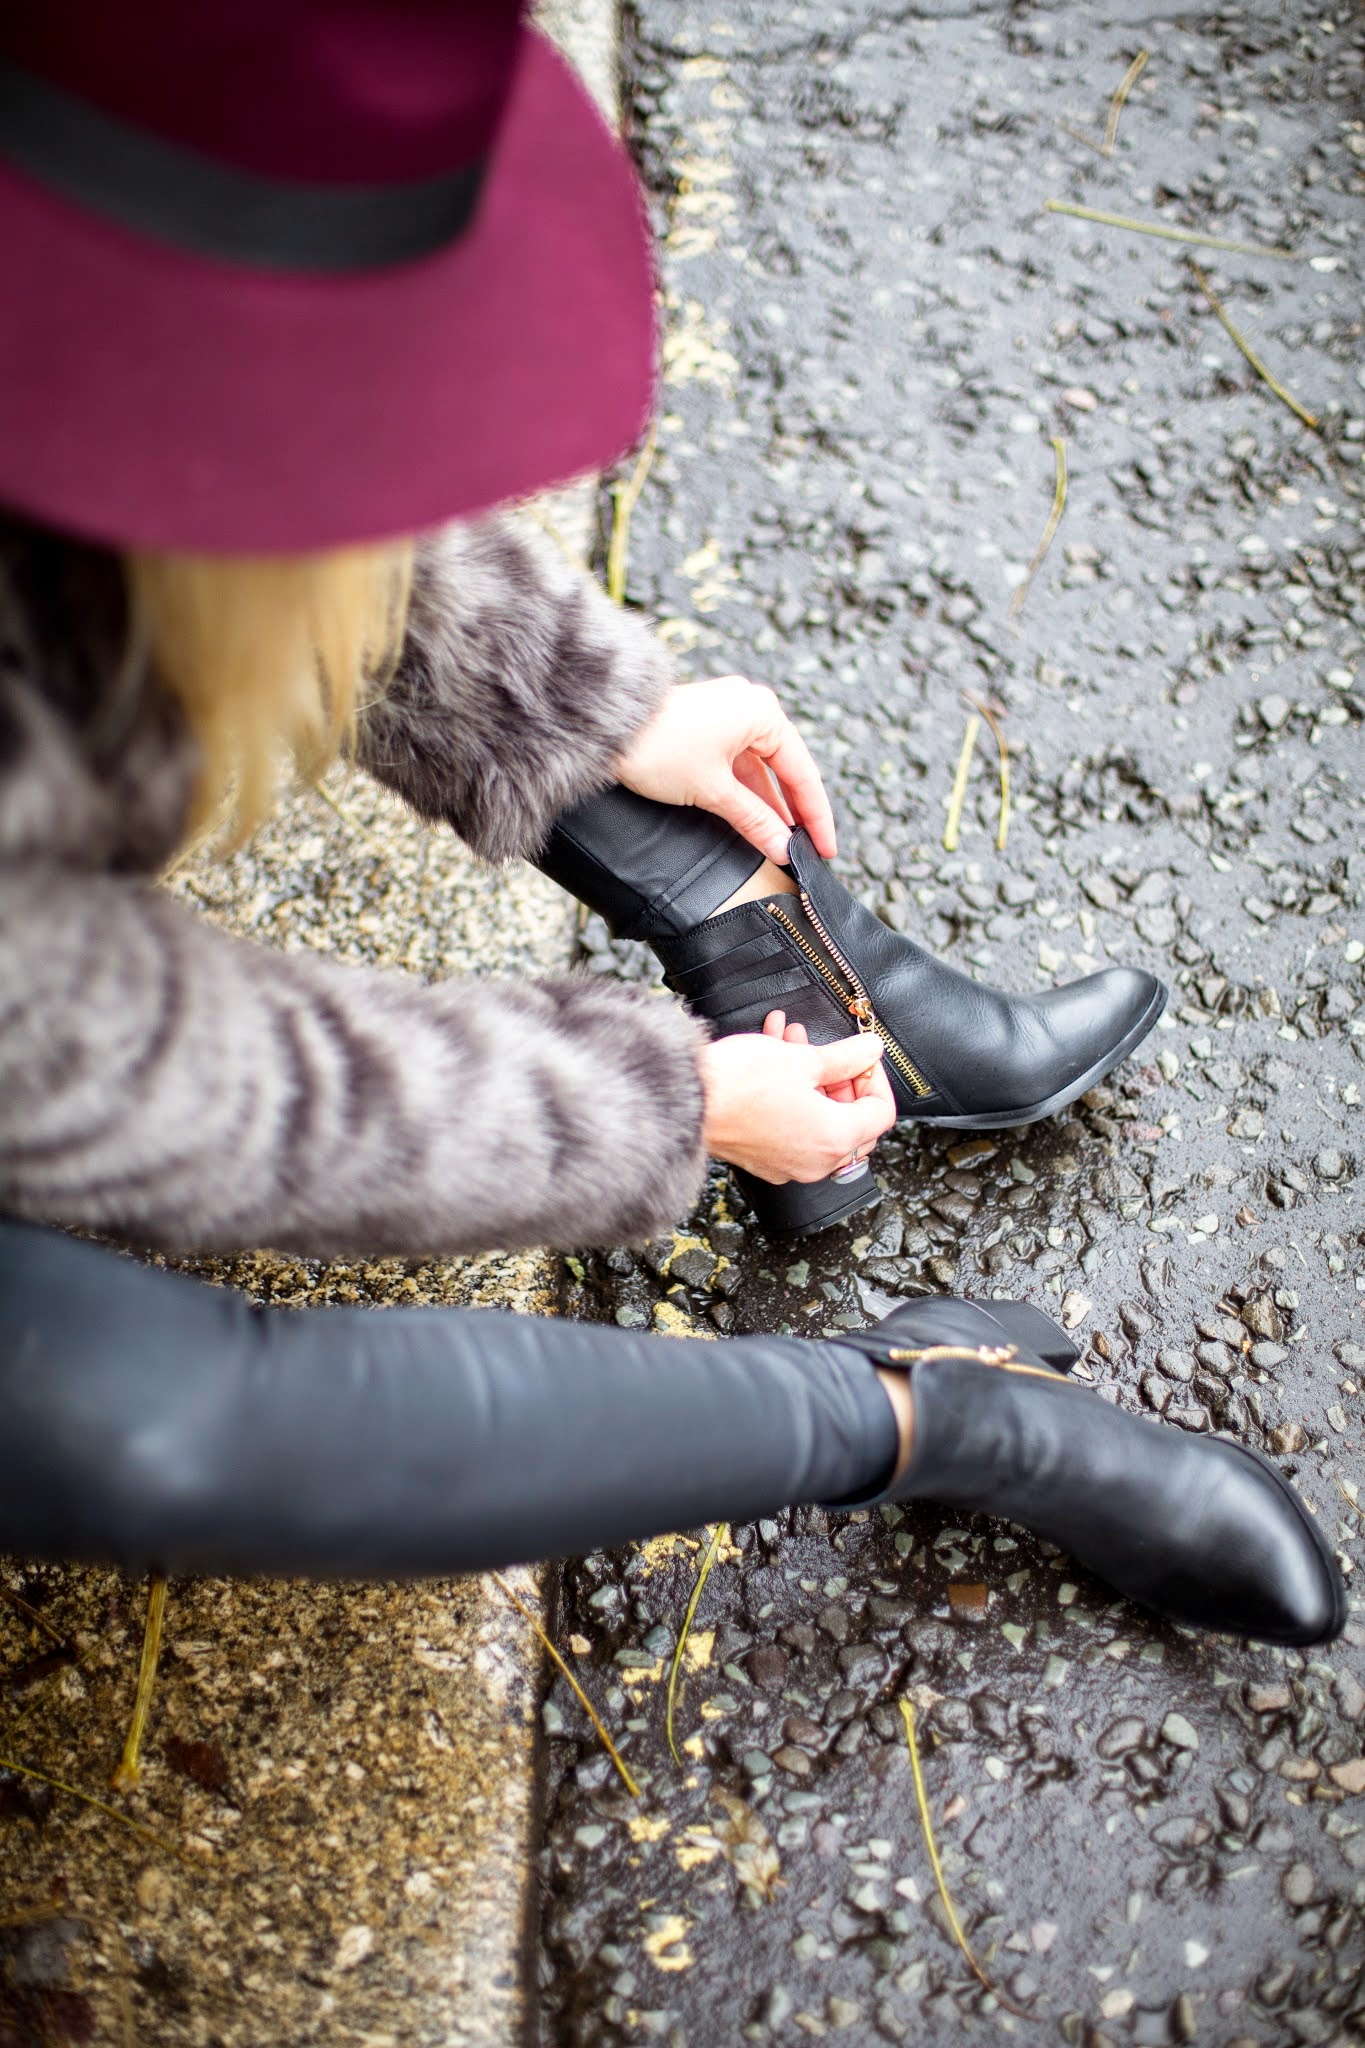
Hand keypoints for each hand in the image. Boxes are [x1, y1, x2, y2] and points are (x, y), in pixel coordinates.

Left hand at [616, 676, 835, 864]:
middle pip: (785, 770)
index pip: (802, 774)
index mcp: (764, 714)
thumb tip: (783, 850)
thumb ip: (754, 820)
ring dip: (768, 806)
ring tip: (780, 843)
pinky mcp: (707, 727)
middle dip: (794, 813)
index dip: (816, 817)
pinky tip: (754, 820)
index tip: (824, 850)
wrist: (605, 729)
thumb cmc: (660, 747)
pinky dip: (746, 793)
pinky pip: (738, 764)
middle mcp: (751, 708)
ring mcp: (728, 715)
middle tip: (808, 850)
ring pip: (759, 770)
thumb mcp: (714, 791)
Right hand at [697, 1023, 895, 1183]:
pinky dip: (793, 1098)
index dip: (875, 1079)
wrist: (684, 1101)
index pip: (881, 1113)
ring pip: (821, 1122)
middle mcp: (817, 1161)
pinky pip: (794, 1129)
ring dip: (814, 1082)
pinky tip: (775, 1058)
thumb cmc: (738, 1084)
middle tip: (831, 1053)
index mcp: (835, 1139)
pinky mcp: (766, 1160)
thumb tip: (871, 1051)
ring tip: (793, 1040)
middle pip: (853, 1122)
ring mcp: (790, 1164)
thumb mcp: (802, 1060)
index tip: (862, 1057)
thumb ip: (845, 1057)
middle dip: (843, 1081)